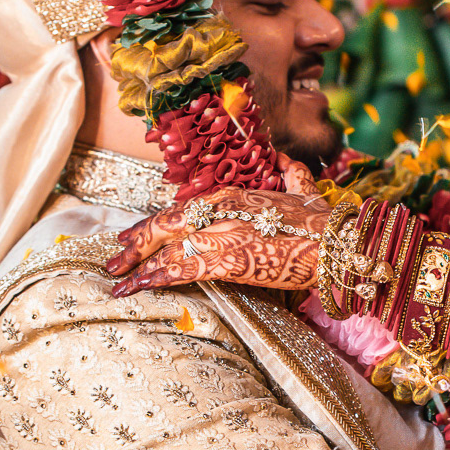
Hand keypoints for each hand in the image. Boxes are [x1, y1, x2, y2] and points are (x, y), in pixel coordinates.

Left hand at [107, 186, 329, 296]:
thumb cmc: (322, 221)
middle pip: (164, 227)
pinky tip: (137, 287)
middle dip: (136, 244)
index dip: (153, 224)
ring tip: (118, 280)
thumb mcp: (304, 190)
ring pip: (165, 251)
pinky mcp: (224, 262)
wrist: (335, 243)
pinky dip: (153, 279)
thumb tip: (288, 162)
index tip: (135, 234)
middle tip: (114, 259)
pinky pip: (178, 271)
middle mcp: (218, 211)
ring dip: (137, 266)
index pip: (180, 209)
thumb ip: (292, 174)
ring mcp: (218, 235)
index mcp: (231, 194)